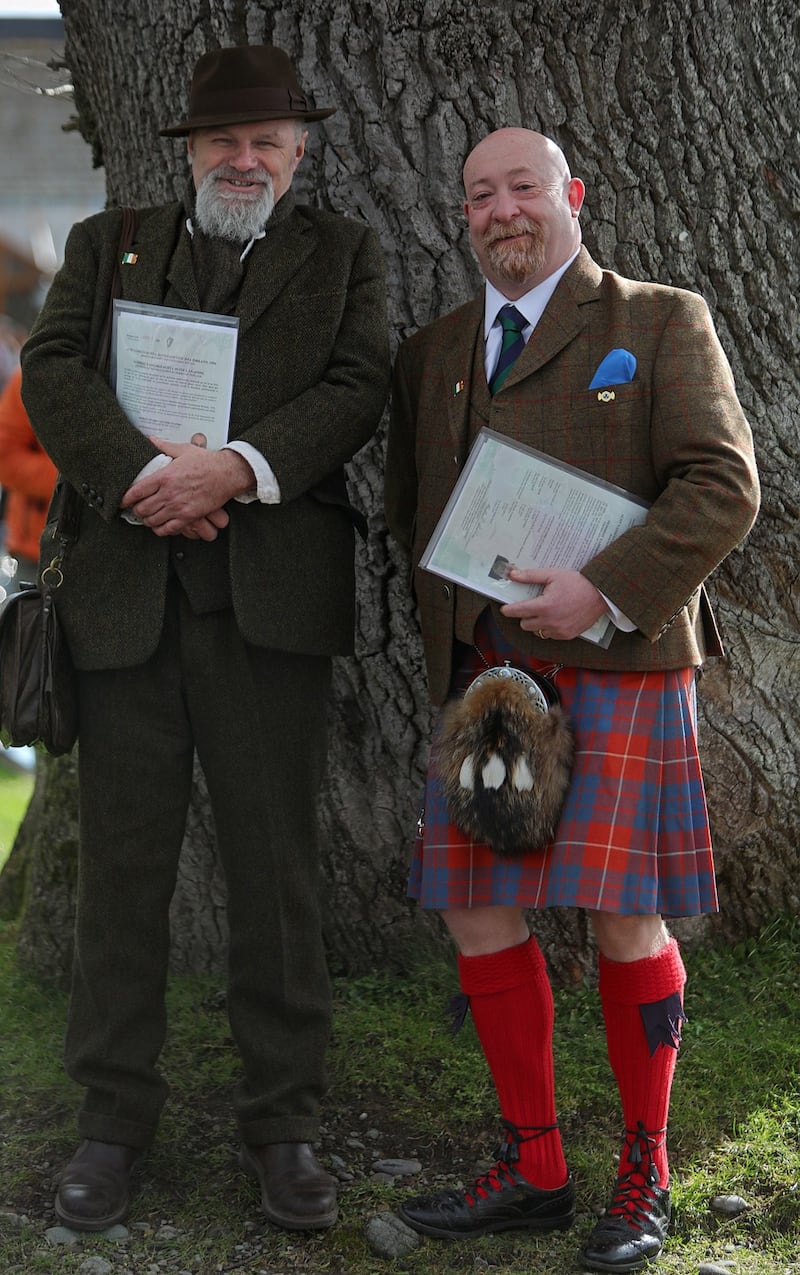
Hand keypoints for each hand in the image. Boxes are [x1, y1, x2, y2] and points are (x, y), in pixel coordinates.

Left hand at [121, 436, 253, 536]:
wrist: (228, 474)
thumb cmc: (207, 462)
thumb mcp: (183, 449)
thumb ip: (164, 446)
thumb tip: (151, 439)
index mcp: (164, 477)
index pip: (136, 491)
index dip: (126, 499)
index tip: (123, 501)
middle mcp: (168, 493)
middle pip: (142, 509)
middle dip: (136, 510)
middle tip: (136, 509)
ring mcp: (178, 507)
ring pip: (152, 520)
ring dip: (147, 520)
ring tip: (147, 517)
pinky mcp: (189, 517)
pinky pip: (167, 529)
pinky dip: (160, 529)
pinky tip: (160, 525)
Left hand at [500, 567, 607, 639]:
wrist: (600, 594)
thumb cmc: (577, 583)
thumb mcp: (553, 575)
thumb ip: (531, 576)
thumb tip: (513, 574)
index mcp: (545, 606)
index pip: (518, 611)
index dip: (508, 610)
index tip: (505, 609)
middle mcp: (550, 621)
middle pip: (525, 624)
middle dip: (525, 615)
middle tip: (532, 606)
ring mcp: (559, 630)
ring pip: (537, 632)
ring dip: (537, 623)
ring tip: (546, 612)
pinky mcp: (567, 635)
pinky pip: (550, 635)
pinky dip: (549, 628)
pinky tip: (556, 617)